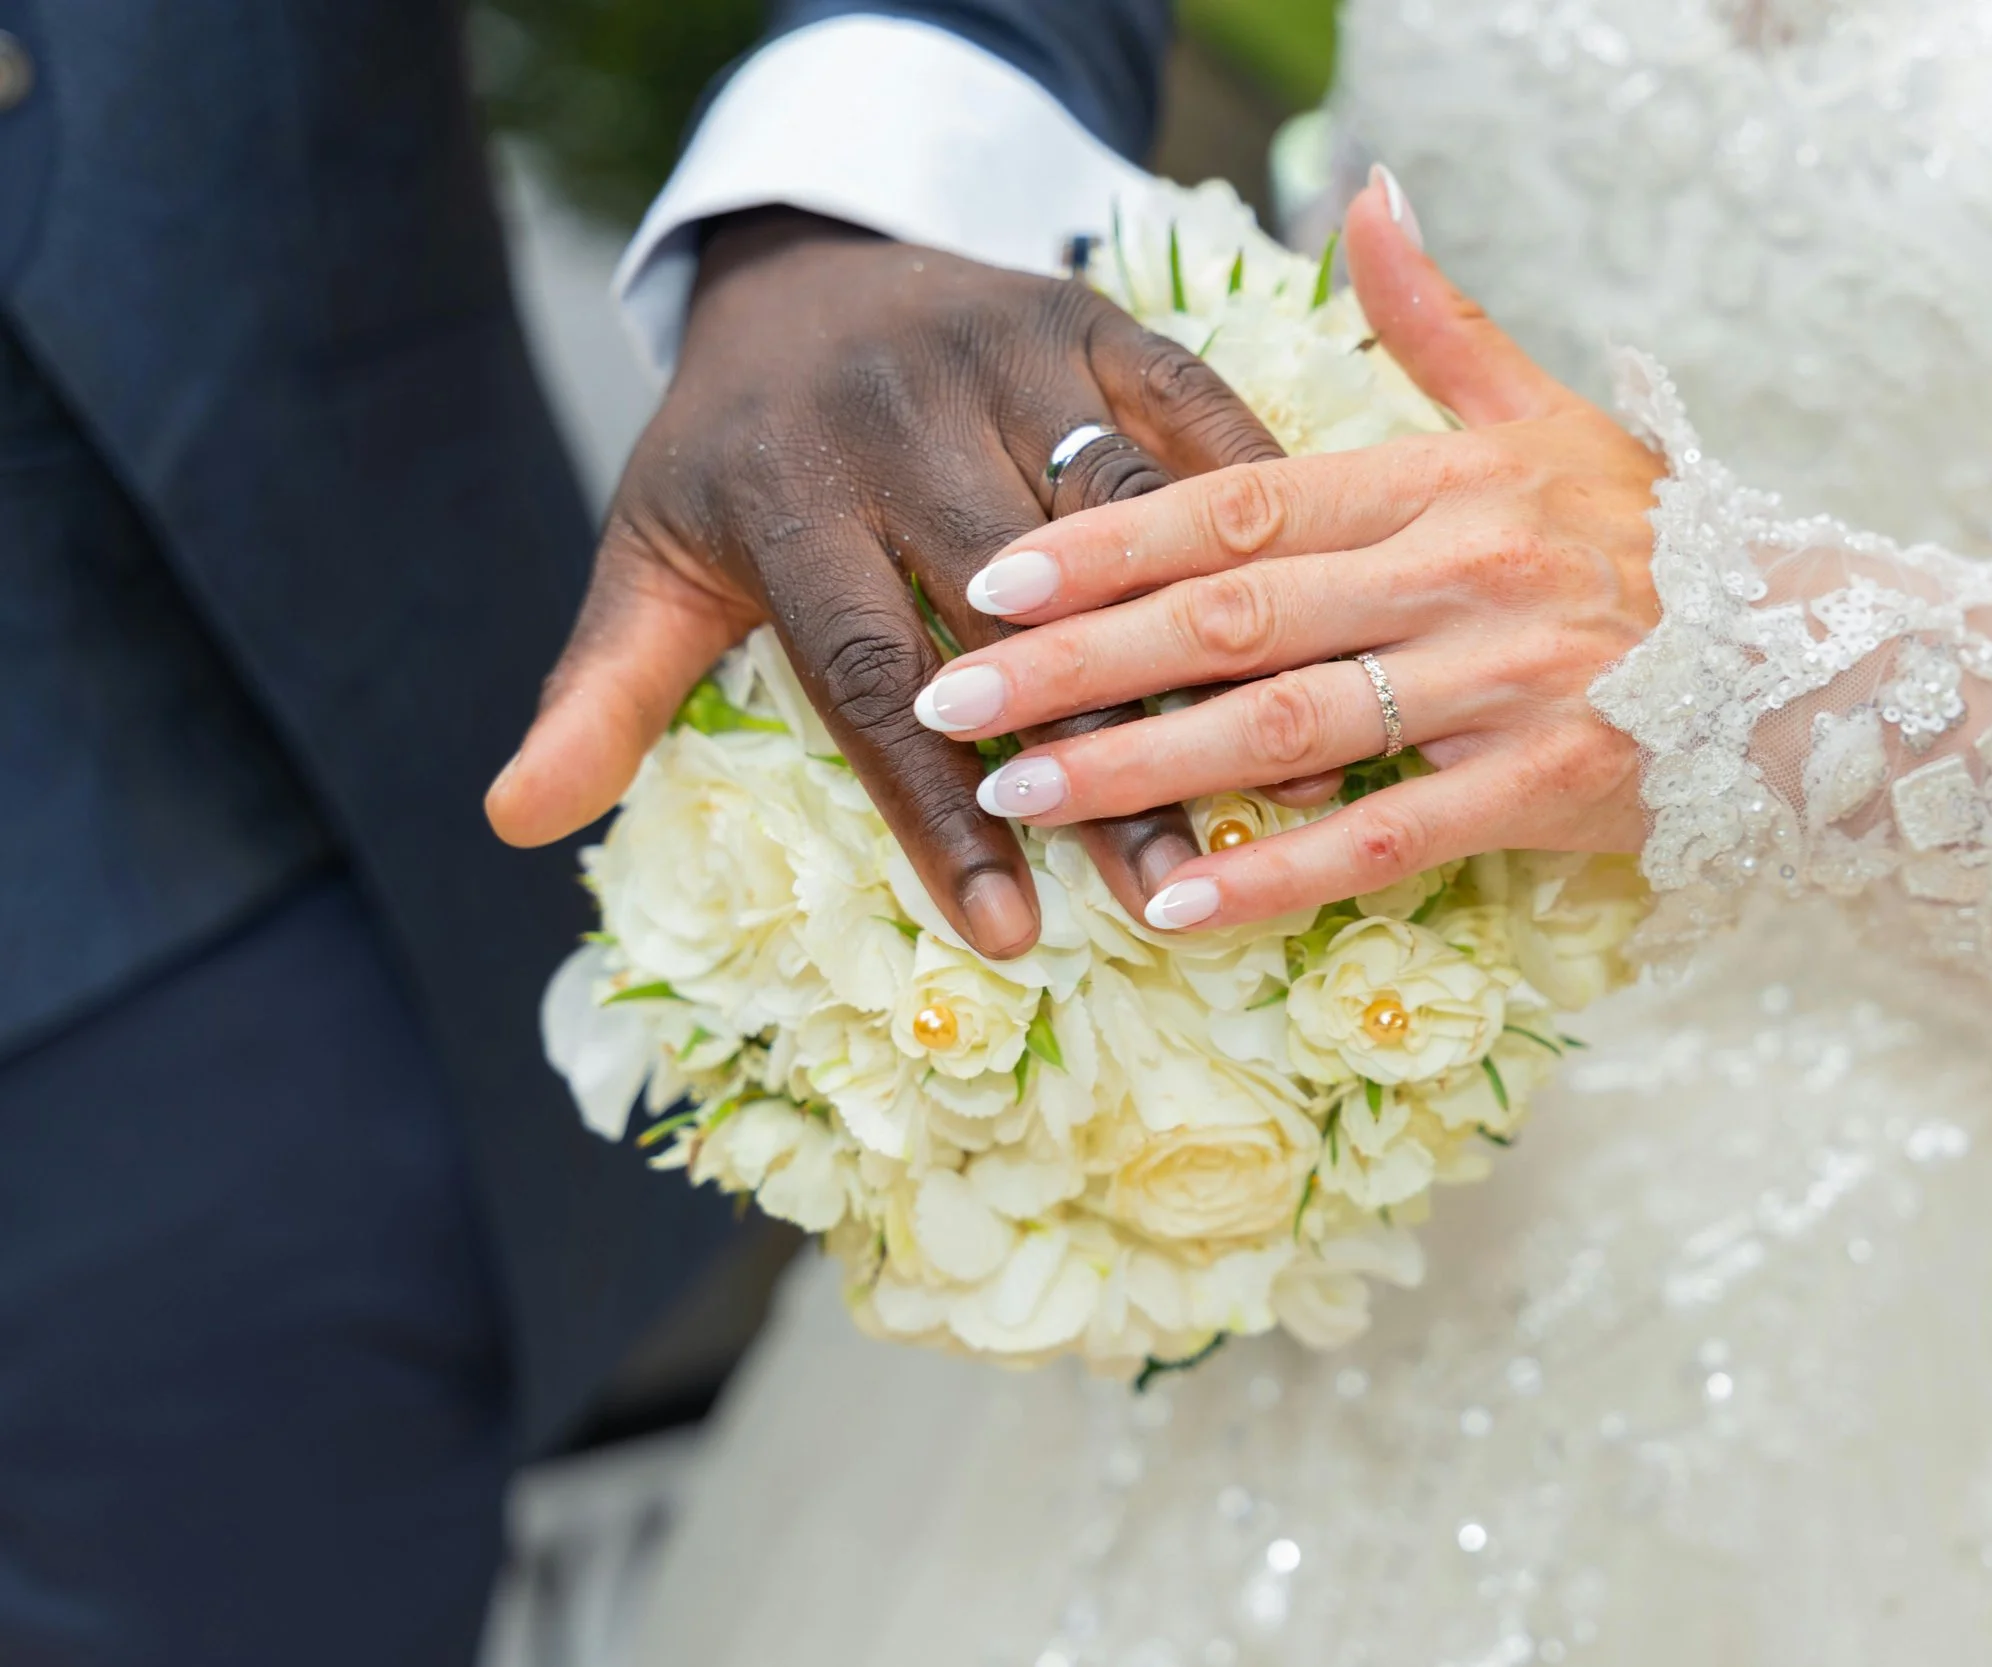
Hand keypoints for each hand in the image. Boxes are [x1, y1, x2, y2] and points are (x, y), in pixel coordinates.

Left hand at [483, 210, 1280, 956]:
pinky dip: (1254, 512)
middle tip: (1165, 886)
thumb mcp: (652, 558)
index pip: (868, 674)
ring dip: (1198, 654)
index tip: (1007, 932)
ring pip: (1115, 522)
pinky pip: (1188, 410)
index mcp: (781, 486)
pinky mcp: (1090, 312)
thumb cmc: (738, 450)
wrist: (806, 262)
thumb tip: (515, 823)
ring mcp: (1002, 350)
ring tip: (1272, 781)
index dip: (937, 811)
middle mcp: (893, 413)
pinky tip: (1315, 622)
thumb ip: (605, 690)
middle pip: (1011, 613)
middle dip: (1092, 756)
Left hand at [906, 169, 1659, 931]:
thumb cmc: (1654, 537)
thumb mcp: (1548, 413)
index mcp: (1439, 481)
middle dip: (1079, 662)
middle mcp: (1459, 574)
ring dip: (1145, 768)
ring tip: (1023, 801)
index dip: (1103, 541)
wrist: (1814, 655)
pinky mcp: (1546, 788)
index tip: (989, 576)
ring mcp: (1502, 685)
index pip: (1236, 506)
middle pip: (1232, 619)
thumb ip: (1436, 320)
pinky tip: (1178, 906)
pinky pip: (1391, 839)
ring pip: (1290, 729)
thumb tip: (1365, 192)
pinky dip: (1280, 875)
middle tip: (950, 698)